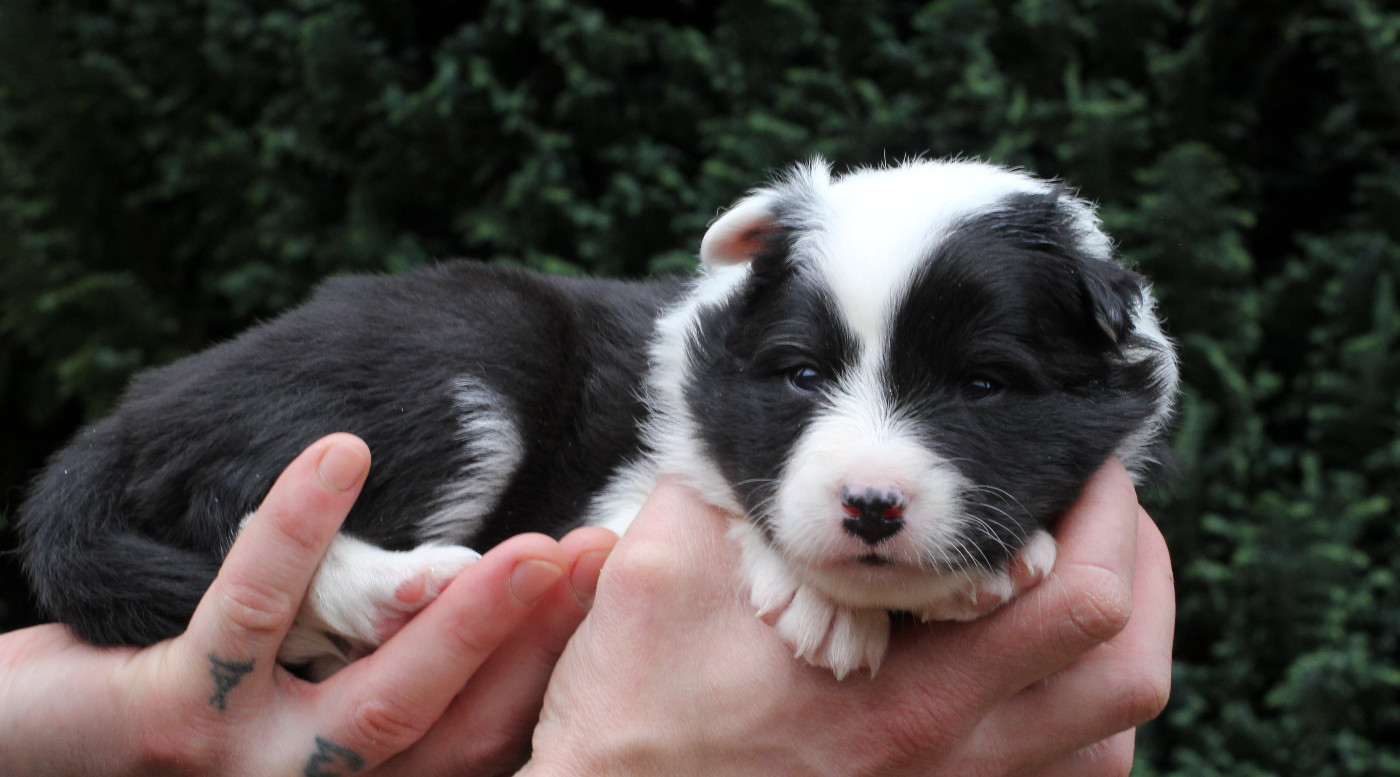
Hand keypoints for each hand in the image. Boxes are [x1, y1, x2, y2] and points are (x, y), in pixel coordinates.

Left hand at [0, 433, 616, 776]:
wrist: (10, 741)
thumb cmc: (156, 690)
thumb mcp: (285, 666)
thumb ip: (367, 636)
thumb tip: (467, 563)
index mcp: (356, 773)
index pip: (483, 729)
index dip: (555, 656)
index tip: (610, 574)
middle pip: (460, 728)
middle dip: (542, 645)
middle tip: (600, 557)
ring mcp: (251, 767)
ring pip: (383, 700)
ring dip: (463, 619)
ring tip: (528, 548)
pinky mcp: (175, 721)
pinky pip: (252, 613)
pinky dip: (300, 529)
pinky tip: (342, 455)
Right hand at [521, 459, 1172, 776]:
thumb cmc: (630, 715)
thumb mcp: (656, 574)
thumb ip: (724, 485)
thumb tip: (770, 411)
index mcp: (897, 692)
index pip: (1070, 598)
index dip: (1097, 507)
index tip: (1072, 449)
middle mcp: (948, 756)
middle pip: (1124, 667)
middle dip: (1138, 558)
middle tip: (1098, 491)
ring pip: (1111, 732)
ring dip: (1125, 636)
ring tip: (1089, 558)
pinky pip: (1067, 775)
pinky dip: (1084, 706)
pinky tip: (1039, 652)